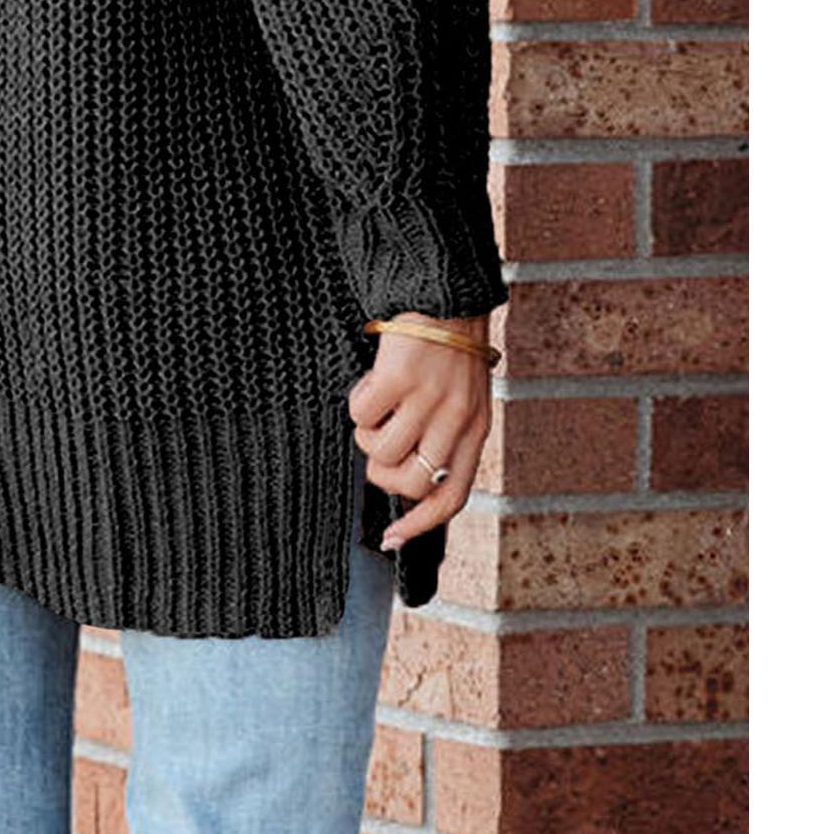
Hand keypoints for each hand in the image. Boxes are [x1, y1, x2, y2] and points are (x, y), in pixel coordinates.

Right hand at [346, 314, 494, 550]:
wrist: (448, 294)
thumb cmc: (449, 349)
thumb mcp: (463, 398)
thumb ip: (445, 437)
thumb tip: (406, 481)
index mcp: (475, 431)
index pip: (450, 497)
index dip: (419, 525)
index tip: (391, 539)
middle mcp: (455, 420)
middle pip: (408, 482)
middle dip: (381, 471)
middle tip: (378, 442)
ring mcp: (428, 400)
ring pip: (378, 450)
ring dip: (366, 433)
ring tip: (377, 404)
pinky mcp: (399, 377)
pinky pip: (361, 413)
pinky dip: (357, 402)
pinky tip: (372, 381)